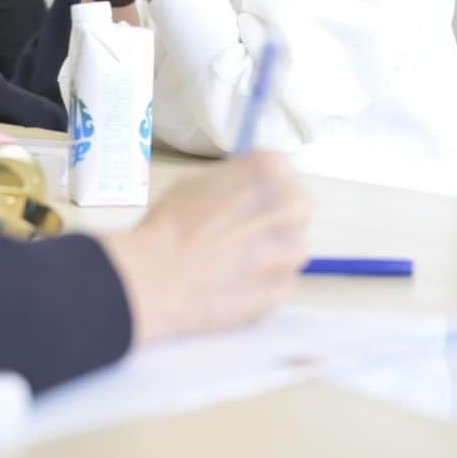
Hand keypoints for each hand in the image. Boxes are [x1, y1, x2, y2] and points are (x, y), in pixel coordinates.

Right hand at [102, 153, 312, 345]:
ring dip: (272, 253)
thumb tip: (244, 191)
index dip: (263, 185)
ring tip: (234, 263)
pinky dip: (262, 284)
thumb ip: (233, 182)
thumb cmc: (170, 225)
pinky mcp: (284, 288)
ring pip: (292, 248)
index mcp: (269, 171)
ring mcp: (291, 249)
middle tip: (245, 232)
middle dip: (276, 217)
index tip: (249, 198)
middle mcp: (290, 205)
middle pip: (297, 206)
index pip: (282, 169)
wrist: (159, 277)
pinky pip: (280, 282)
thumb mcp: (198, 182)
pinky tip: (233, 285)